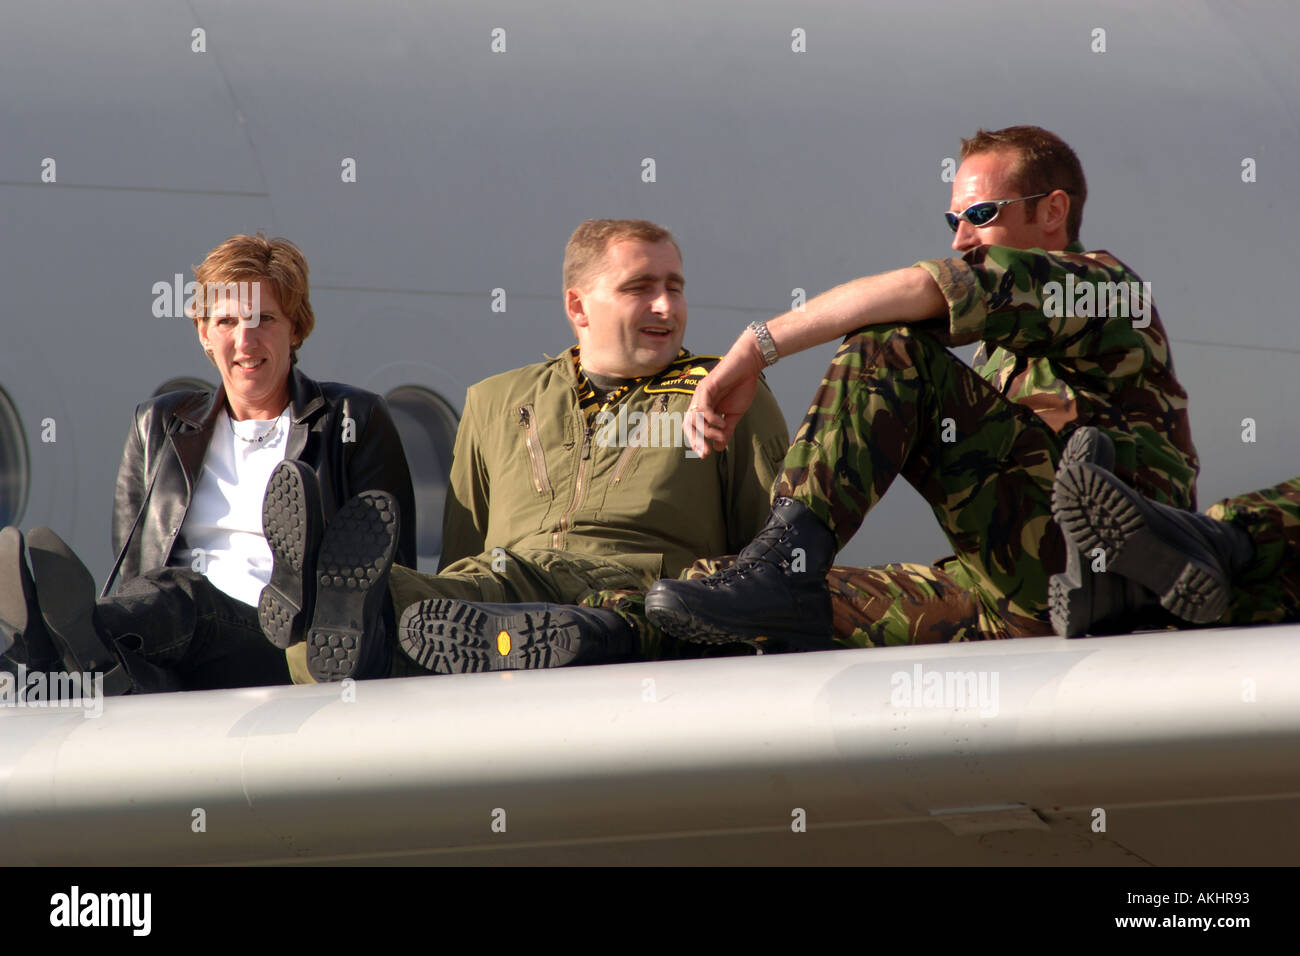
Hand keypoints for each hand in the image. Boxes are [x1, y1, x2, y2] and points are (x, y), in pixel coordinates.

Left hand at [685, 330, 765, 457]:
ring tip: (721, 434)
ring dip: (707, 431)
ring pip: (695, 417)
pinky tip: (722, 423)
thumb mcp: (734, 414)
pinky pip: (703, 407)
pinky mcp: (707, 387)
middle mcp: (699, 401)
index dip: (696, 441)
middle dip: (695, 440)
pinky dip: (711, 418)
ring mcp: (701, 393)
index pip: (693, 427)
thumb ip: (726, 430)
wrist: (749, 365)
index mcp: (704, 407)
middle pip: (687, 424)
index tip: (705, 455)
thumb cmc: (742, 386)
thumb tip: (719, 448)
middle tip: (705, 453)